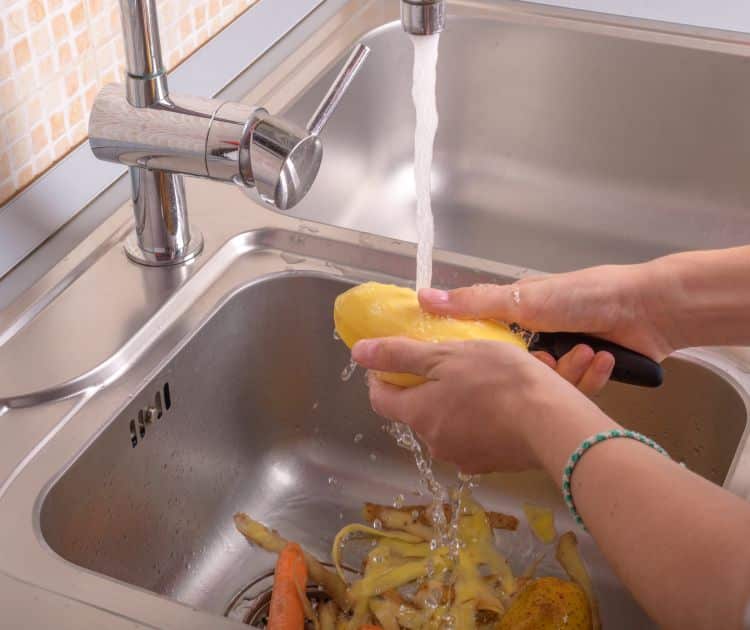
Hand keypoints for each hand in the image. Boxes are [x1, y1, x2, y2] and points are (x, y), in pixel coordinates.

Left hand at [352, 337, 614, 473]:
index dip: (381, 377)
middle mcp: (434, 442)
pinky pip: (471, 437)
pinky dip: (476, 420)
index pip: (381, 399)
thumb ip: (400, 355)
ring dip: (452, 404)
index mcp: (418, 413)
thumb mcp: (447, 355)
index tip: (391, 361)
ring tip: (478, 380)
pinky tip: (497, 404)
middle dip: (423, 389)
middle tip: (446, 363)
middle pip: (415, 412)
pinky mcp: (489, 464)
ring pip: (445, 424)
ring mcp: (462, 457)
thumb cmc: (498, 379)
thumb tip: (358, 353)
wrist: (553, 423)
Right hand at [418, 264, 672, 394]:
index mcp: (517, 313)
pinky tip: (602, 360)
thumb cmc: (584, 296)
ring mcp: (563, 355)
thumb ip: (475, 304)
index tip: (466, 378)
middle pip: (514, 369)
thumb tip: (422, 297)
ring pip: (545, 383)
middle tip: (540, 368)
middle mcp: (537, 336)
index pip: (483, 343)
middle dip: (528, 373)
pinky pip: (575, 388)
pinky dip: (589, 376)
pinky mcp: (587, 373)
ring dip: (566, 373)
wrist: (650, 309)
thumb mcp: (523, 298)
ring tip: (583, 354)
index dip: (476, 359)